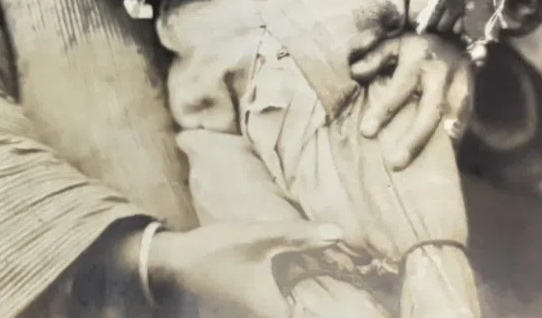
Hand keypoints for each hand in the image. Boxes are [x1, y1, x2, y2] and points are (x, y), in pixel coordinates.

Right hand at [147, 220, 342, 317]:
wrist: (175, 264)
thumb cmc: (217, 251)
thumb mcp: (260, 238)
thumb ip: (299, 236)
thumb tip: (338, 233)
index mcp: (274, 314)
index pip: (315, 317)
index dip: (341, 311)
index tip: (366, 308)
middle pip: (304, 314)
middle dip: (327, 304)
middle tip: (357, 291)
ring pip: (290, 312)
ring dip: (310, 302)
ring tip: (337, 289)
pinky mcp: (248, 313)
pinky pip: (279, 310)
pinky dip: (293, 301)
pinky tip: (301, 285)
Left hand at [349, 31, 472, 170]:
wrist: (455, 32)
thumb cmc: (416, 43)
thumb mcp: (394, 42)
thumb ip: (374, 57)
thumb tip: (354, 73)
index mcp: (418, 59)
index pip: (399, 89)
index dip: (383, 111)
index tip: (367, 132)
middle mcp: (441, 74)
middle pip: (430, 111)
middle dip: (414, 140)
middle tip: (395, 163)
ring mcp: (461, 85)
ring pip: (452, 121)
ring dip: (438, 146)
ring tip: (420, 170)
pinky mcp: (472, 95)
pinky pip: (463, 123)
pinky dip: (453, 142)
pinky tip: (441, 159)